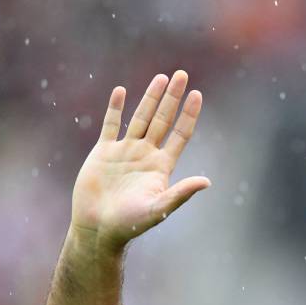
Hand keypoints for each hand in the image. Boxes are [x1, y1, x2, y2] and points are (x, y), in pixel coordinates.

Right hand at [70, 70, 209, 251]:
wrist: (98, 229)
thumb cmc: (130, 224)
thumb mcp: (159, 208)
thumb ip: (181, 193)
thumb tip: (207, 182)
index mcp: (161, 166)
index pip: (180, 134)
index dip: (188, 114)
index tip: (197, 94)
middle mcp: (145, 155)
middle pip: (163, 120)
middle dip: (172, 97)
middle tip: (181, 74)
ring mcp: (124, 152)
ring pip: (140, 118)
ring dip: (150, 98)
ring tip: (161, 77)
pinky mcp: (103, 153)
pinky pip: (110, 125)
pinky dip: (115, 108)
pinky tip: (121, 91)